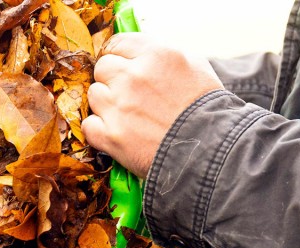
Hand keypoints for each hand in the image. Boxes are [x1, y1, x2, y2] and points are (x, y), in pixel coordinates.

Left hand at [81, 33, 222, 177]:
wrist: (210, 151)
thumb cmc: (207, 109)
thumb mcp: (194, 66)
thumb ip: (161, 55)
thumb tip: (138, 53)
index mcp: (156, 55)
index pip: (117, 44)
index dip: (119, 56)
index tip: (121, 66)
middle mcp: (134, 77)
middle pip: (102, 68)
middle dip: (112, 79)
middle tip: (128, 95)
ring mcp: (119, 106)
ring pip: (94, 95)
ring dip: (106, 104)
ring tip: (128, 117)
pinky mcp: (111, 135)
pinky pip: (89, 125)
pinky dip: (99, 130)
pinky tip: (117, 133)